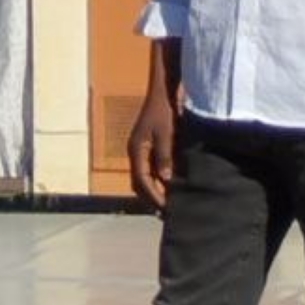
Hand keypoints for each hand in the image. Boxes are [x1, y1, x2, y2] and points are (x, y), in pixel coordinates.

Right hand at [127, 91, 176, 211]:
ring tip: (167, 204)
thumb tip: (166, 179)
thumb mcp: (166, 133)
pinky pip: (150, 169)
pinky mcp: (149, 146)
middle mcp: (135, 152)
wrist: (164, 91)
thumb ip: (165, 156)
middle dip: (151, 198)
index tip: (166, 208)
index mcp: (136, 149)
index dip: (153, 195)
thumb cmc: (164, 110)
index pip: (141, 180)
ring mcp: (141, 149)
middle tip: (166, 213)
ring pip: (143, 177)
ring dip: (153, 191)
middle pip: (139, 182)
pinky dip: (157, 181)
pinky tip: (169, 186)